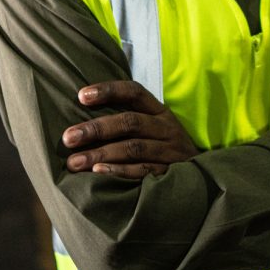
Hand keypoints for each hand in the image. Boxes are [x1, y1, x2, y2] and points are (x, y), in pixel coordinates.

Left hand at [62, 80, 200, 178]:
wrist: (201, 179)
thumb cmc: (164, 149)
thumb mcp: (154, 128)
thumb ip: (128, 120)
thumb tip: (83, 116)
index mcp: (159, 111)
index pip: (135, 92)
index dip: (109, 90)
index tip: (81, 95)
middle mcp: (165, 128)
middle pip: (130, 122)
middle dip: (96, 128)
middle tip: (68, 138)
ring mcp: (169, 151)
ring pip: (133, 148)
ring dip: (101, 154)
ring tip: (74, 162)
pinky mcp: (169, 174)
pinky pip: (142, 171)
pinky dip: (119, 171)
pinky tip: (98, 174)